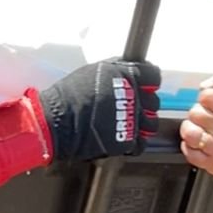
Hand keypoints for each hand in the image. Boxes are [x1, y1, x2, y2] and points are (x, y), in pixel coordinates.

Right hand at [38, 59, 160, 162]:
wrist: (58, 121)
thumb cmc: (70, 94)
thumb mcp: (95, 71)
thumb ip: (116, 70)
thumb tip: (126, 69)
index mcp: (128, 76)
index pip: (153, 75)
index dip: (149, 82)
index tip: (145, 86)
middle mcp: (134, 97)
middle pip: (154, 102)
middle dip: (144, 104)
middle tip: (131, 106)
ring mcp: (132, 120)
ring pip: (151, 124)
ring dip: (142, 124)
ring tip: (129, 124)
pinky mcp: (126, 141)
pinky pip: (141, 144)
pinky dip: (134, 142)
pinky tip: (123, 138)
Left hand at [180, 81, 212, 178]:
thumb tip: (206, 84)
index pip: (205, 96)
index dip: (207, 98)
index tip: (211, 102)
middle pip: (195, 113)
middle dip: (201, 113)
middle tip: (210, 117)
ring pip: (189, 132)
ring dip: (193, 129)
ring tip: (203, 130)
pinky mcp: (212, 163)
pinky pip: (190, 152)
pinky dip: (191, 146)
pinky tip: (201, 143)